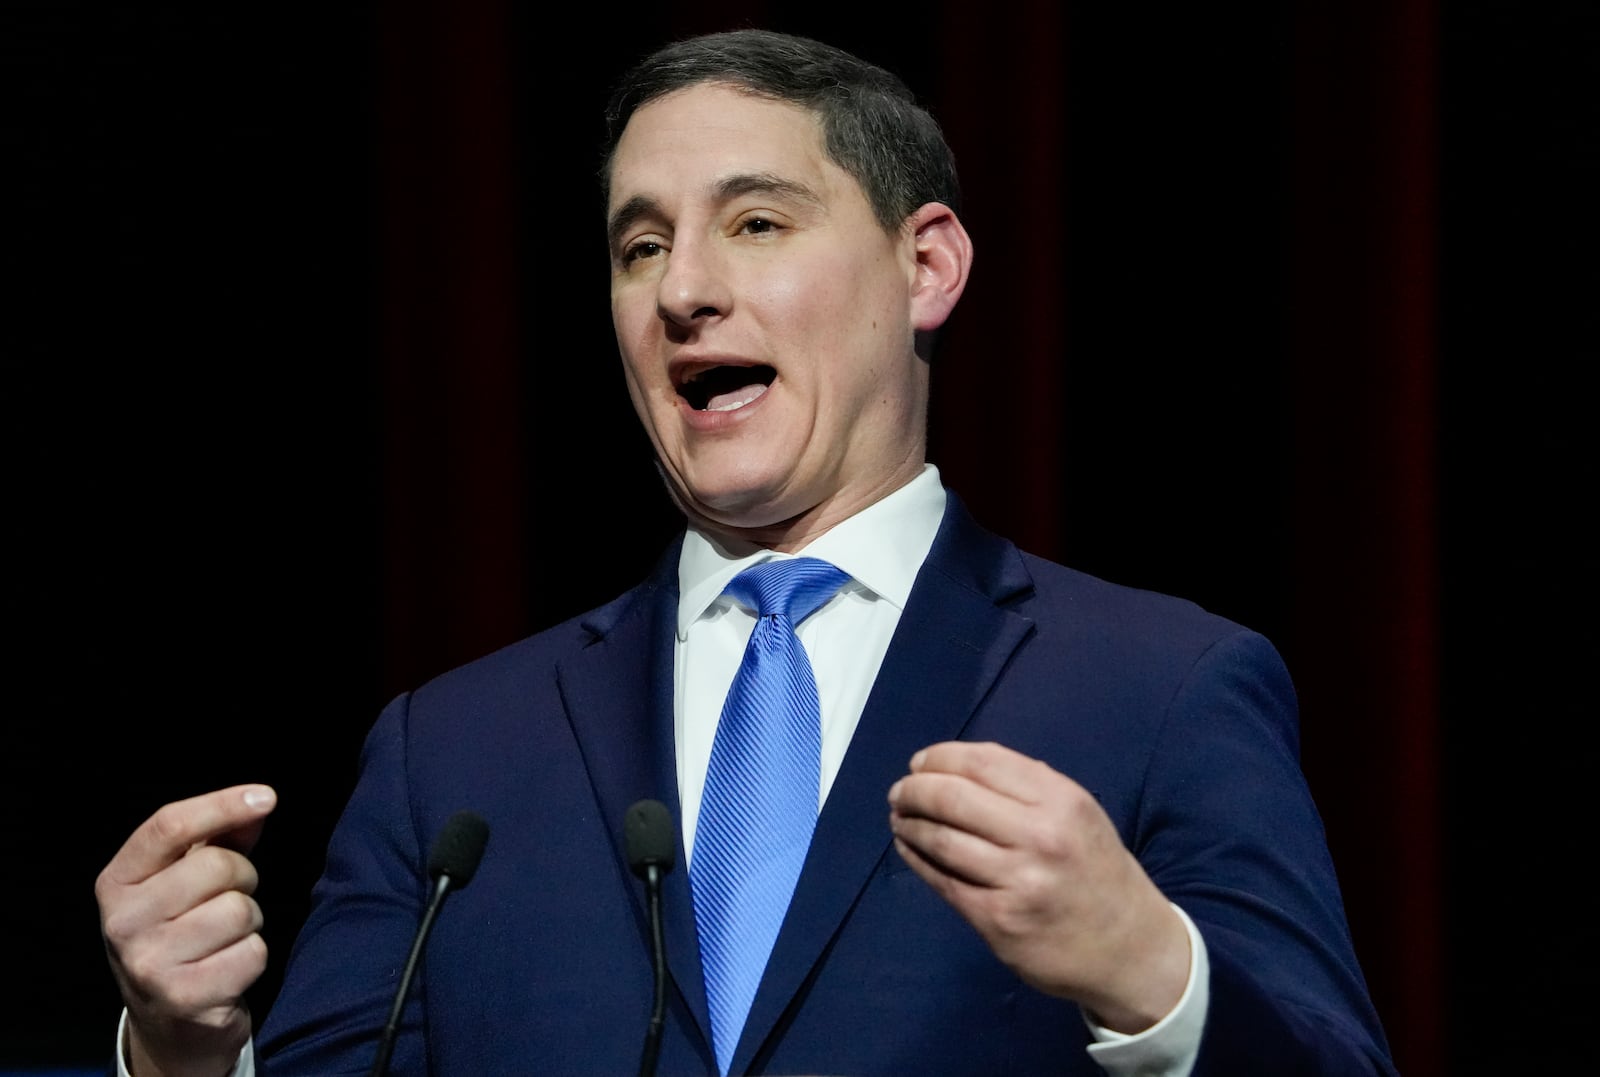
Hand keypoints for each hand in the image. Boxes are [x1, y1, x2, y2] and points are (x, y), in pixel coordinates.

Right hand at [96, 785, 275, 1076]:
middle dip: (242, 878)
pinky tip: (228, 967)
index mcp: (117, 883)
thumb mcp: (185, 881)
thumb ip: (221, 837)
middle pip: (217, 866)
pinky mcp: (182, 998)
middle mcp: (122, 922)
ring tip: (224, 938)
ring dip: (249, 922)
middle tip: (229, 899)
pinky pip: (252, 953)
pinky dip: (253, 957)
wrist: (169, 1021)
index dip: (222, 804)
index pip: (169, 826)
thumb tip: (258, 803)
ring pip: (239, 910)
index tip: (265, 796)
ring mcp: (148, 963)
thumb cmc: (182, 933)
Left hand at [888, 742, 1187, 1032]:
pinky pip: (944, 881)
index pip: (982, 762)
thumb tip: (956, 766)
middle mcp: (1040, 836)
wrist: (1129, 948)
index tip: (919, 763)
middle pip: (953, 797)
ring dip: (910, 824)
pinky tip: (909, 849)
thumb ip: (1028, 787)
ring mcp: (1018, 880)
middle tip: (899, 792)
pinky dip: (917, 860)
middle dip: (914, 789)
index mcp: (1061, 800)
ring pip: (941, 838)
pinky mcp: (999, 920)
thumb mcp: (1079, 815)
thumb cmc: (1096, 872)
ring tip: (900, 818)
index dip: (939, 758)